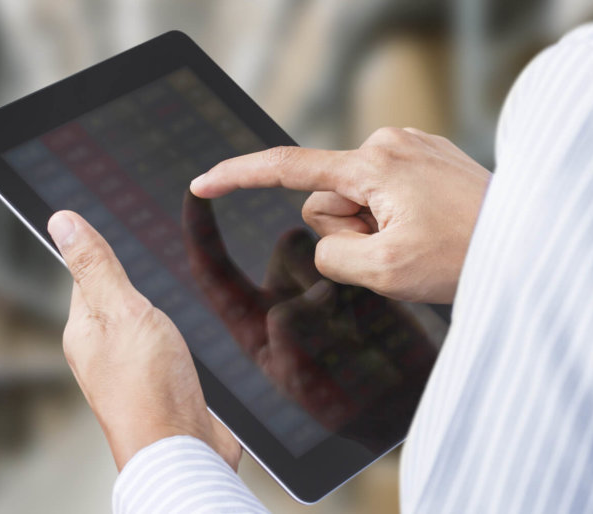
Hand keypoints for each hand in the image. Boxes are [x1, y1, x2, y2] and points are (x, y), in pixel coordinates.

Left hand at [47, 210, 240, 470]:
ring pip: (145, 325)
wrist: (183, 452)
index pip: (86, 275)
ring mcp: (133, 371)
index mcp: (83, 330)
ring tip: (177, 296)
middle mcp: (102, 352)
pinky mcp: (163, 387)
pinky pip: (167, 349)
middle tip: (159, 258)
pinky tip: (192, 334)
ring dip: (161, 310)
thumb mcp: (122, 310)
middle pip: (117, 300)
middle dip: (138, 280)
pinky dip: (179, 336)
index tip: (122, 230)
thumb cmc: (150, 388)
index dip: (104, 251)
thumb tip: (61, 221)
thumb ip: (97, 266)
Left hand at [183, 194, 435, 448]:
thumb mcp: (303, 381)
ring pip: (329, 248)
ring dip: (344, 276)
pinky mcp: (358, 276)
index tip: (194, 190)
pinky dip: (368, 278)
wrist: (398, 399)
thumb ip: (290, 337)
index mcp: (252, 320)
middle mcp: (282, 293)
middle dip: (316, 269)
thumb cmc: (343, 402)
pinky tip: (376, 317)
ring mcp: (321, 283)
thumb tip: (305, 297)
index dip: (200, 230)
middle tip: (341, 324)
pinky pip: (359, 255)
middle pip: (290, 247)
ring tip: (362, 326)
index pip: (214, 270)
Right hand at [190, 127, 490, 302]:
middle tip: (397, 251)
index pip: (286, 168)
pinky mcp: (428, 159)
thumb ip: (331, 255)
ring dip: (377, 228)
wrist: (533, 242)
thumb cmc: (466, 255)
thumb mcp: (382, 271)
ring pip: (359, 201)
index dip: (238, 177)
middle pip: (329, 200)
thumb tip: (330, 239)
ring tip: (422, 241)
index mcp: (371, 164)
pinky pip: (387, 195)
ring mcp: (411, 148)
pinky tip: (433, 229)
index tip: (203, 182)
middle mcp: (388, 143)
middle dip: (349, 231)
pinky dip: (397, 218)